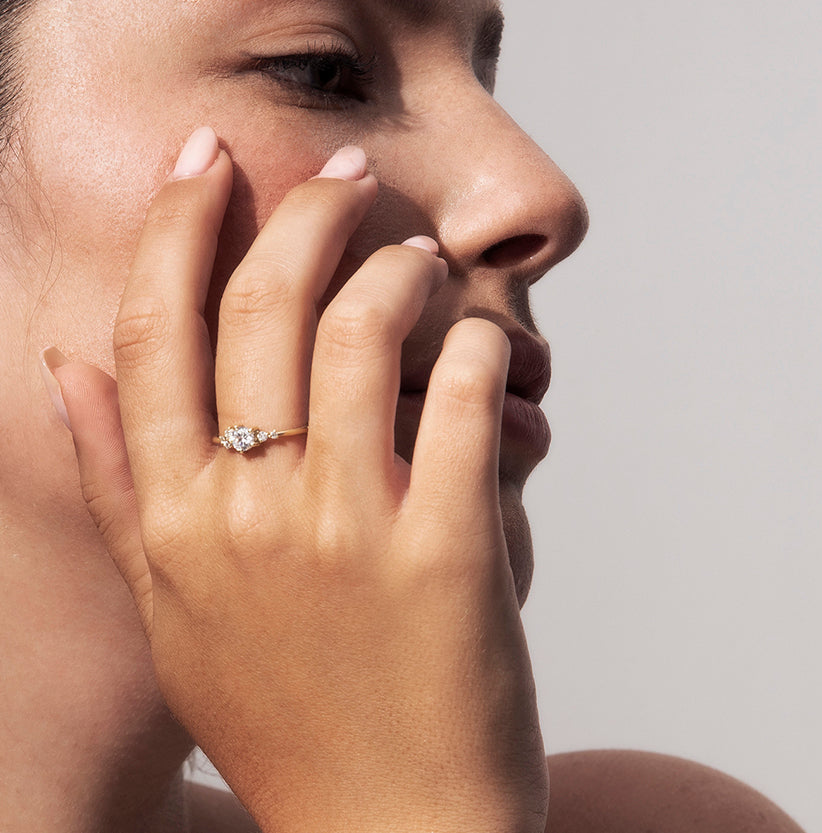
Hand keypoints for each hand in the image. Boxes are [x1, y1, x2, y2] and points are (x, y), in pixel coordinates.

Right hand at [50, 128, 547, 832]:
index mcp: (175, 520)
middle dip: (305, 211)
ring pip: (366, 330)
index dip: (176, 226)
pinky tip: (481, 339)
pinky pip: (463, 396)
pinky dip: (477, 345)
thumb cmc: (285, 715)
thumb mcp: (171, 607)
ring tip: (416, 259)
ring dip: (399, 268)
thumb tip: (64, 367)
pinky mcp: (447, 548)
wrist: (388, 828)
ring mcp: (348, 529)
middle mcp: (248, 511)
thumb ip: (116, 484)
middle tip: (342, 175)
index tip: (207, 160)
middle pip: (262, 306)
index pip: (152, 332)